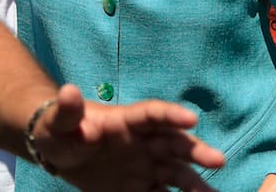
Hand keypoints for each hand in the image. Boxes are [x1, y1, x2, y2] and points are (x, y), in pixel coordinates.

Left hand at [34, 85, 224, 190]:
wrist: (59, 151)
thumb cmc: (59, 128)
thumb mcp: (58, 120)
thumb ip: (67, 110)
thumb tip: (67, 92)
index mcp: (126, 120)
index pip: (152, 114)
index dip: (171, 115)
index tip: (192, 119)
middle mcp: (142, 142)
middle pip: (173, 143)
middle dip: (195, 150)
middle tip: (217, 160)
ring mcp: (144, 166)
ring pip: (175, 174)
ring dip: (194, 183)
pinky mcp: (139, 188)